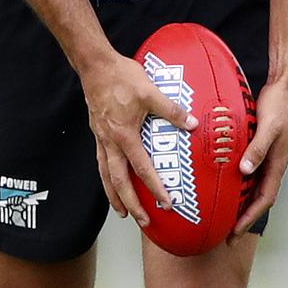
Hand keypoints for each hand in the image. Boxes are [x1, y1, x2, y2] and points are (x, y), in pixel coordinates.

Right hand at [80, 51, 197, 227]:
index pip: (142, 169)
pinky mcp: (97, 131)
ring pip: (106, 175)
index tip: (167, 204)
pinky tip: (110, 178)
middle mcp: (110, 142)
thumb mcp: (150, 91)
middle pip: (119, 181)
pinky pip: (100, 162)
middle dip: (131, 204)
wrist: (95, 66)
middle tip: (142, 221)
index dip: (155, 188)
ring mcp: (101, 138)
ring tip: (121, 212)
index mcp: (125, 135)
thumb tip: (192, 123)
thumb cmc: (121, 77)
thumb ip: (171, 110)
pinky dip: (106, 176)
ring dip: (114, 195)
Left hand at [227, 78, 287, 242]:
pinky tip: (227, 181)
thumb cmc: (280, 105)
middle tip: (227, 234)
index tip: (234, 232)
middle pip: (259, 197)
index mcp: (278, 163)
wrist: (287, 87)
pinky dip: (240, 180)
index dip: (250, 217)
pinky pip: (251, 169)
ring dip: (242, 200)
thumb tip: (245, 172)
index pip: (264, 199)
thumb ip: (258, 148)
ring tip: (225, 213)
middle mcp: (274, 163)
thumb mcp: (269, 126)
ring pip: (254, 185)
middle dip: (245, 217)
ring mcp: (269, 155)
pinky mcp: (261, 144)